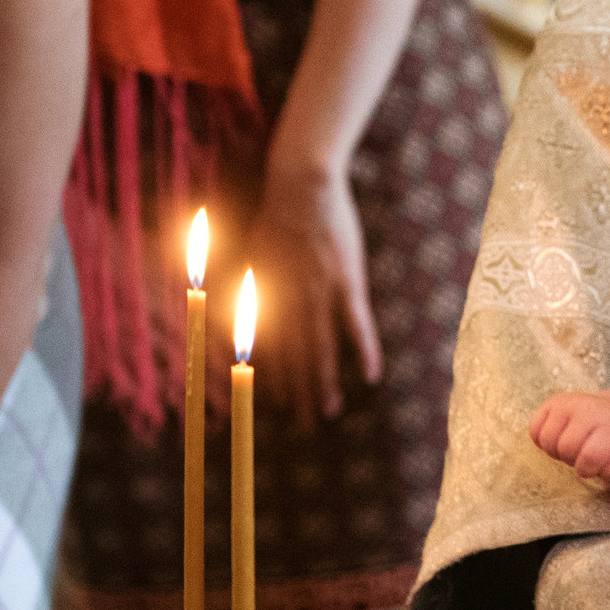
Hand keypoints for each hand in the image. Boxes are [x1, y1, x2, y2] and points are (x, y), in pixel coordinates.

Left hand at [252, 159, 380, 427]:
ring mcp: (319, 294)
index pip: (267, 348)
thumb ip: (251, 287)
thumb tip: (240, 318)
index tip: (277, 404)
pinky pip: (356, 325)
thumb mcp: (253, 253)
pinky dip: (363, 351)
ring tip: (329, 412)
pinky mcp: (346, 283)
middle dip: (298, 394)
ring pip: (321, 349)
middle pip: (293, 358)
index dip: (272, 378)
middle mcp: (288, 302)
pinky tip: (369, 376)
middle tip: (304, 425)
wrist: (301, 184)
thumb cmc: (276, 214)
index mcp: (265, 297)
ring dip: (324, 384)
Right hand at [530, 392, 609, 481]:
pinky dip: (542, 441)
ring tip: (570, 446)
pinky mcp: (552, 402)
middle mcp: (589, 409)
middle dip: (571, 459)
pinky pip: (534, 431)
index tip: (591, 467)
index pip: (590, 456)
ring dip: (556, 451)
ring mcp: (568, 403)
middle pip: (565, 449)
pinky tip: (559, 437)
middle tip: (580, 454)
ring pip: (547, 440)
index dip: (586, 469)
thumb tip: (588, 466)